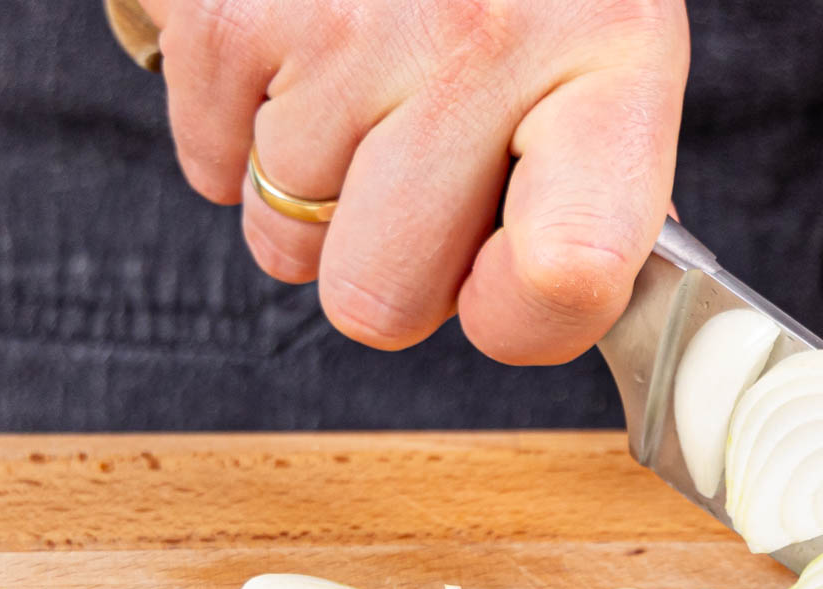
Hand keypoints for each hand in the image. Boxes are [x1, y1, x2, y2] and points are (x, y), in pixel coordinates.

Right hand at [145, 0, 686, 362]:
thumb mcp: (612, 73)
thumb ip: (599, 206)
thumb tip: (554, 310)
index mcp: (613, 68)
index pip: (566, 277)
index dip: (519, 323)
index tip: (502, 290)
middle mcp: (485, 40)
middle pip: (380, 299)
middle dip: (391, 268)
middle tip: (423, 184)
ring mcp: (353, 19)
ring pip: (285, 242)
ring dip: (316, 197)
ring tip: (369, 101)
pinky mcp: (235, 3)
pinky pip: (210, 167)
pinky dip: (240, 139)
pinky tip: (303, 70)